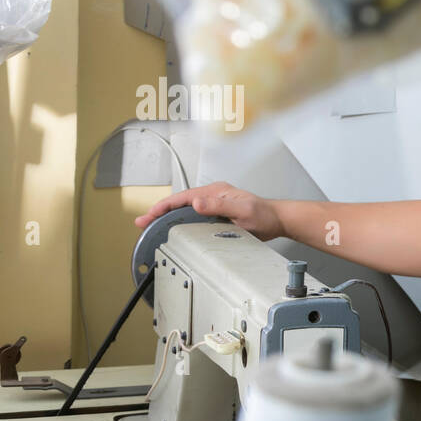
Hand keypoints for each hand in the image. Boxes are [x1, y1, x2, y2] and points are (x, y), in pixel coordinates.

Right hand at [134, 181, 283, 240]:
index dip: (163, 207)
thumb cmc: (264, 215)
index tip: (149, 216)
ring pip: (184, 209)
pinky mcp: (218, 213)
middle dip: (159, 212)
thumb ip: (220, 205)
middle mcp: (213, 195)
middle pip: (179, 202)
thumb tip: (196, 203)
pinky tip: (174, 228)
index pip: (182, 197)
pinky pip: (193, 215)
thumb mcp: (242, 210)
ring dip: (168, 216)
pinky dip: (180, 220)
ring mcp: (214, 204)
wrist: (278, 220)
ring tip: (152, 226)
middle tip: (142, 223)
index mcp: (215, 192)